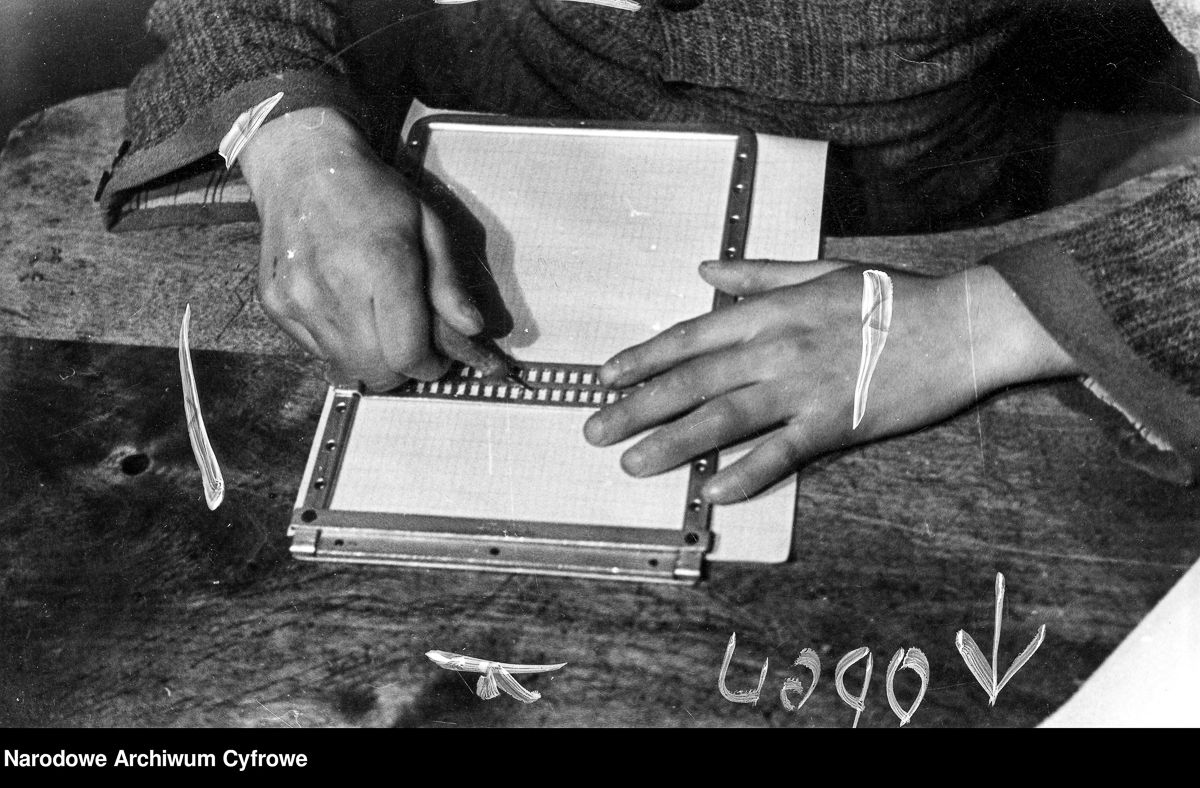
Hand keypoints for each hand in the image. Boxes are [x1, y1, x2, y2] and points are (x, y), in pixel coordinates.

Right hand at [239, 107, 485, 389]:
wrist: (304, 164)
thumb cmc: (372, 192)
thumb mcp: (428, 225)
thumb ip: (449, 283)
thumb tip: (473, 328)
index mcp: (382, 265)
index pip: (408, 354)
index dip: (429, 368)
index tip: (437, 361)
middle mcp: (336, 288)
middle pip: (376, 372)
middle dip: (402, 370)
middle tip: (412, 348)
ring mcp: (300, 299)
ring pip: (345, 366)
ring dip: (371, 360)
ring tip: (382, 327)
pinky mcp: (277, 304)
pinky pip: (316, 350)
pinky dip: (340, 344)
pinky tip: (349, 311)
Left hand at [584, 259, 1077, 502]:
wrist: (959, 324)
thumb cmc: (891, 295)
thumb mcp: (820, 270)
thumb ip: (757, 273)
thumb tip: (703, 268)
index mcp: (770, 311)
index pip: (690, 336)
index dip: (643, 358)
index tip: (605, 378)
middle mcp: (776, 349)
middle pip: (692, 380)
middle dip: (636, 406)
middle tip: (594, 430)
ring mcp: (804, 388)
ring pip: (723, 418)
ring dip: (672, 442)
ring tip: (632, 463)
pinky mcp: (836, 424)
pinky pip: (781, 453)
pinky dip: (744, 473)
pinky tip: (709, 491)